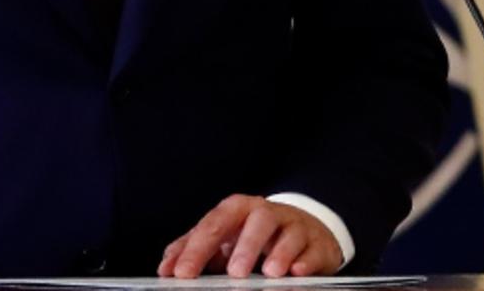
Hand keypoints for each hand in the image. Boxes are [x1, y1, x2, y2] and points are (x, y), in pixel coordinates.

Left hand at [158, 195, 341, 278]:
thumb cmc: (255, 235)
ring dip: (280, 252)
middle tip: (234, 272)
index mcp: (237, 210)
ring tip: (270, 272)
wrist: (304, 228)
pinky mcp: (316, 243)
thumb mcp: (224, 237)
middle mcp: (266, 213)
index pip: (214, 225)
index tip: (182, 273)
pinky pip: (312, 250)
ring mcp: (294, 227)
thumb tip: (167, 266)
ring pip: (288, 233)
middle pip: (256, 221)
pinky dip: (305, 261)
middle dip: (245, 246)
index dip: (196, 249)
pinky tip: (297, 272)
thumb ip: (193, 248)